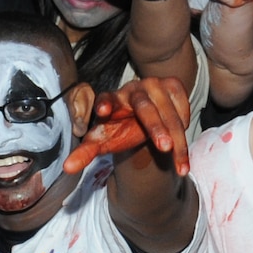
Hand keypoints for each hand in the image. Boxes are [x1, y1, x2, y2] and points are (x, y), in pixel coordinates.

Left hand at [65, 76, 191, 177]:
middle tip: (164, 149)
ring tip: (181, 167)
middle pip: (145, 109)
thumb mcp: (102, 142)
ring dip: (178, 138)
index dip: (105, 103)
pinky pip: (183, 104)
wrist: (140, 117)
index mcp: (110, 101)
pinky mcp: (173, 84)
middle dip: (156, 128)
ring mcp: (154, 84)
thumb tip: (67, 168)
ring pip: (169, 112)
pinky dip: (185, 124)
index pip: (105, 100)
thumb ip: (85, 153)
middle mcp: (132, 89)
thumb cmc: (118, 129)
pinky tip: (181, 143)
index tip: (102, 111)